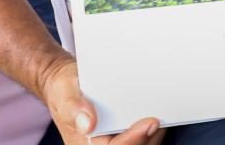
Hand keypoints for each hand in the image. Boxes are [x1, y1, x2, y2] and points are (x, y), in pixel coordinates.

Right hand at [40, 54, 164, 144]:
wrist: (64, 86)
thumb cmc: (64, 90)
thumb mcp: (64, 92)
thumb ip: (74, 107)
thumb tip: (87, 123)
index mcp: (85, 144)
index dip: (134, 139)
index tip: (150, 122)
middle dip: (147, 137)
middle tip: (160, 118)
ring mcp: (111, 144)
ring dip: (151, 135)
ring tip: (159, 115)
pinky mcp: (121, 138)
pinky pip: (140, 141)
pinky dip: (149, 131)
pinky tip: (153, 117)